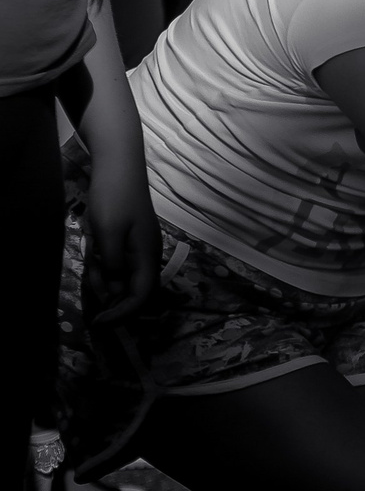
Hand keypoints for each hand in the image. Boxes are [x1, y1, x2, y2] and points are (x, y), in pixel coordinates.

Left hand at [83, 166, 160, 324]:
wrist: (119, 168)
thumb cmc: (114, 199)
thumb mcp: (107, 234)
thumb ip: (112, 265)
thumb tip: (115, 290)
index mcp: (147, 256)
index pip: (141, 296)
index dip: (122, 313)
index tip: (99, 321)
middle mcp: (148, 256)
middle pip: (133, 291)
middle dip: (109, 293)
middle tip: (90, 275)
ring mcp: (140, 248)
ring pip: (123, 278)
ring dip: (103, 275)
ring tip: (90, 252)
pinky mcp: (130, 242)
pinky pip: (118, 264)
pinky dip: (104, 263)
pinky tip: (94, 245)